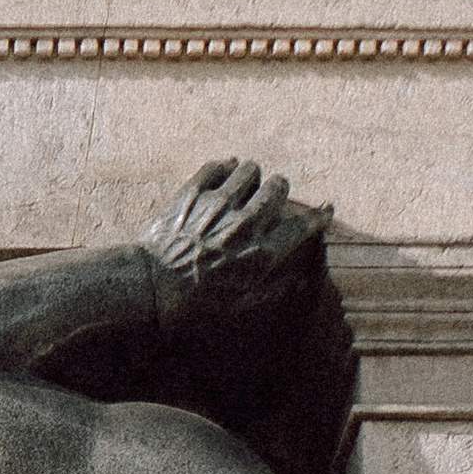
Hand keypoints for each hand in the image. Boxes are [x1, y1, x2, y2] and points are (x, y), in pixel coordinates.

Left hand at [141, 159, 330, 331]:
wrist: (148, 289)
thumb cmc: (193, 305)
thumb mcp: (236, 307)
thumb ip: (271, 290)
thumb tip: (300, 282)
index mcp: (258, 254)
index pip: (300, 226)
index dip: (316, 217)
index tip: (324, 211)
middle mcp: (243, 225)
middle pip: (278, 187)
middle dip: (278, 190)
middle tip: (270, 197)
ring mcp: (217, 205)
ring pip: (250, 169)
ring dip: (251, 176)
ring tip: (243, 186)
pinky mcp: (193, 192)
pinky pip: (218, 165)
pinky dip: (223, 168)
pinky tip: (222, 176)